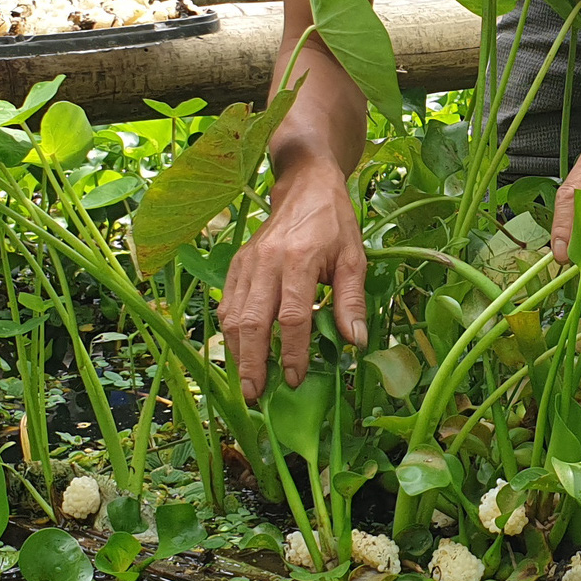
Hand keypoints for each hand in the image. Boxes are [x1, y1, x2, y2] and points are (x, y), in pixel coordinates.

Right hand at [219, 159, 367, 400]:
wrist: (305, 185)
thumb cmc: (334, 223)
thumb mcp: (354, 258)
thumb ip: (351, 300)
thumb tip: (354, 342)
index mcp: (299, 259)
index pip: (292, 316)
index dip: (293, 352)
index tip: (297, 379)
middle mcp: (267, 262)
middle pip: (252, 321)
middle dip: (252, 363)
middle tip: (256, 395)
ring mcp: (246, 262)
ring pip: (233, 316)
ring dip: (237, 353)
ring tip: (246, 383)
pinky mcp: (236, 264)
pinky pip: (226, 304)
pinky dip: (229, 333)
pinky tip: (239, 354)